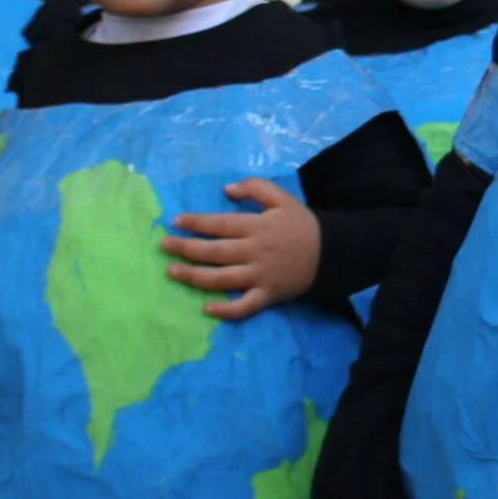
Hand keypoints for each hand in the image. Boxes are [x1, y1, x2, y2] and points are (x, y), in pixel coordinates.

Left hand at [163, 178, 321, 319]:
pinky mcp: (267, 295)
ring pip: (221, 279)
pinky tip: (207, 309)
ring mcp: (260, 276)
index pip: (219, 224)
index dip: (195, 222)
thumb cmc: (302, 225)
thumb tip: (226, 190)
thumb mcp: (283, 198)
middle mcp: (254, 252)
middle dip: (186, 248)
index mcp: (257, 227)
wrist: (332, 253)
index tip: (176, 222)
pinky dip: (226, 310)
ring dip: (194, 276)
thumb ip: (256, 188)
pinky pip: (244, 306)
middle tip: (165, 246)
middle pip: (214, 251)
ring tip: (173, 271)